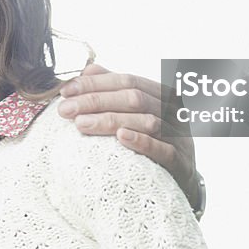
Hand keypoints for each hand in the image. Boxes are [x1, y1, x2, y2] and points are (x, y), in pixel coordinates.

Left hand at [57, 63, 199, 208]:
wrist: (182, 178)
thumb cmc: (154, 139)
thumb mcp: (137, 111)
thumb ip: (115, 90)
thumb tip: (87, 70)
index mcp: (161, 93)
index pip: (126, 81)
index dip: (96, 83)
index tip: (67, 91)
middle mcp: (173, 110)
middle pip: (133, 98)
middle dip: (96, 101)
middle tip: (66, 109)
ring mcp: (180, 135)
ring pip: (146, 121)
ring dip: (111, 120)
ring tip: (80, 124)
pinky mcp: (182, 162)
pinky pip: (164, 149)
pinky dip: (142, 142)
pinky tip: (120, 138)